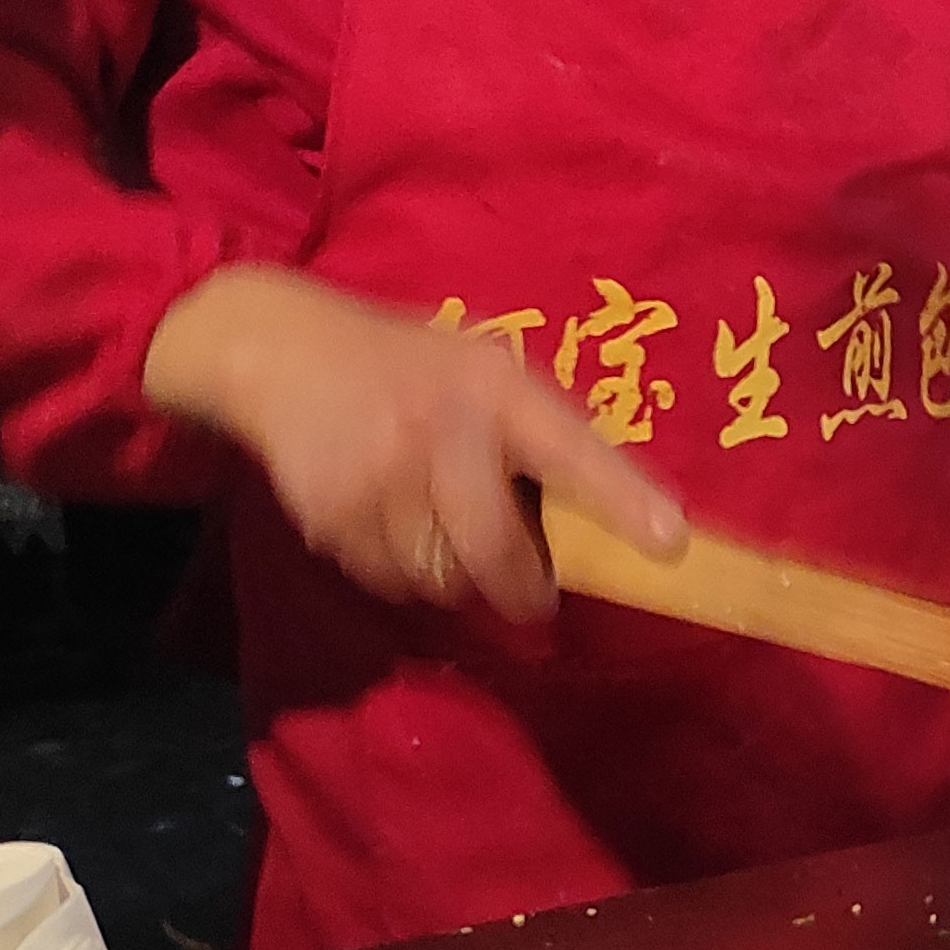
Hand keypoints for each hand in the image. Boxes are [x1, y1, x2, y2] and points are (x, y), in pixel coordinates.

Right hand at [143, 263, 686, 621]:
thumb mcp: (480, 368)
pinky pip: (391, 579)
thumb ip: (536, 431)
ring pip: (443, 579)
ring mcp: (380, 477)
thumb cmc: (407, 365)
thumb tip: (612, 517)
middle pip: (497, 552)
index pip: (571, 450)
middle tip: (534, 599)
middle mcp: (440, 431)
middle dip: (521, 590)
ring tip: (437, 524)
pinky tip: (387, 518)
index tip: (672, 542)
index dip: (623, 499)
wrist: (278, 350)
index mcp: (494, 388)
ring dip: (454, 577)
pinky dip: (400, 571)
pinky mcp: (333, 514)